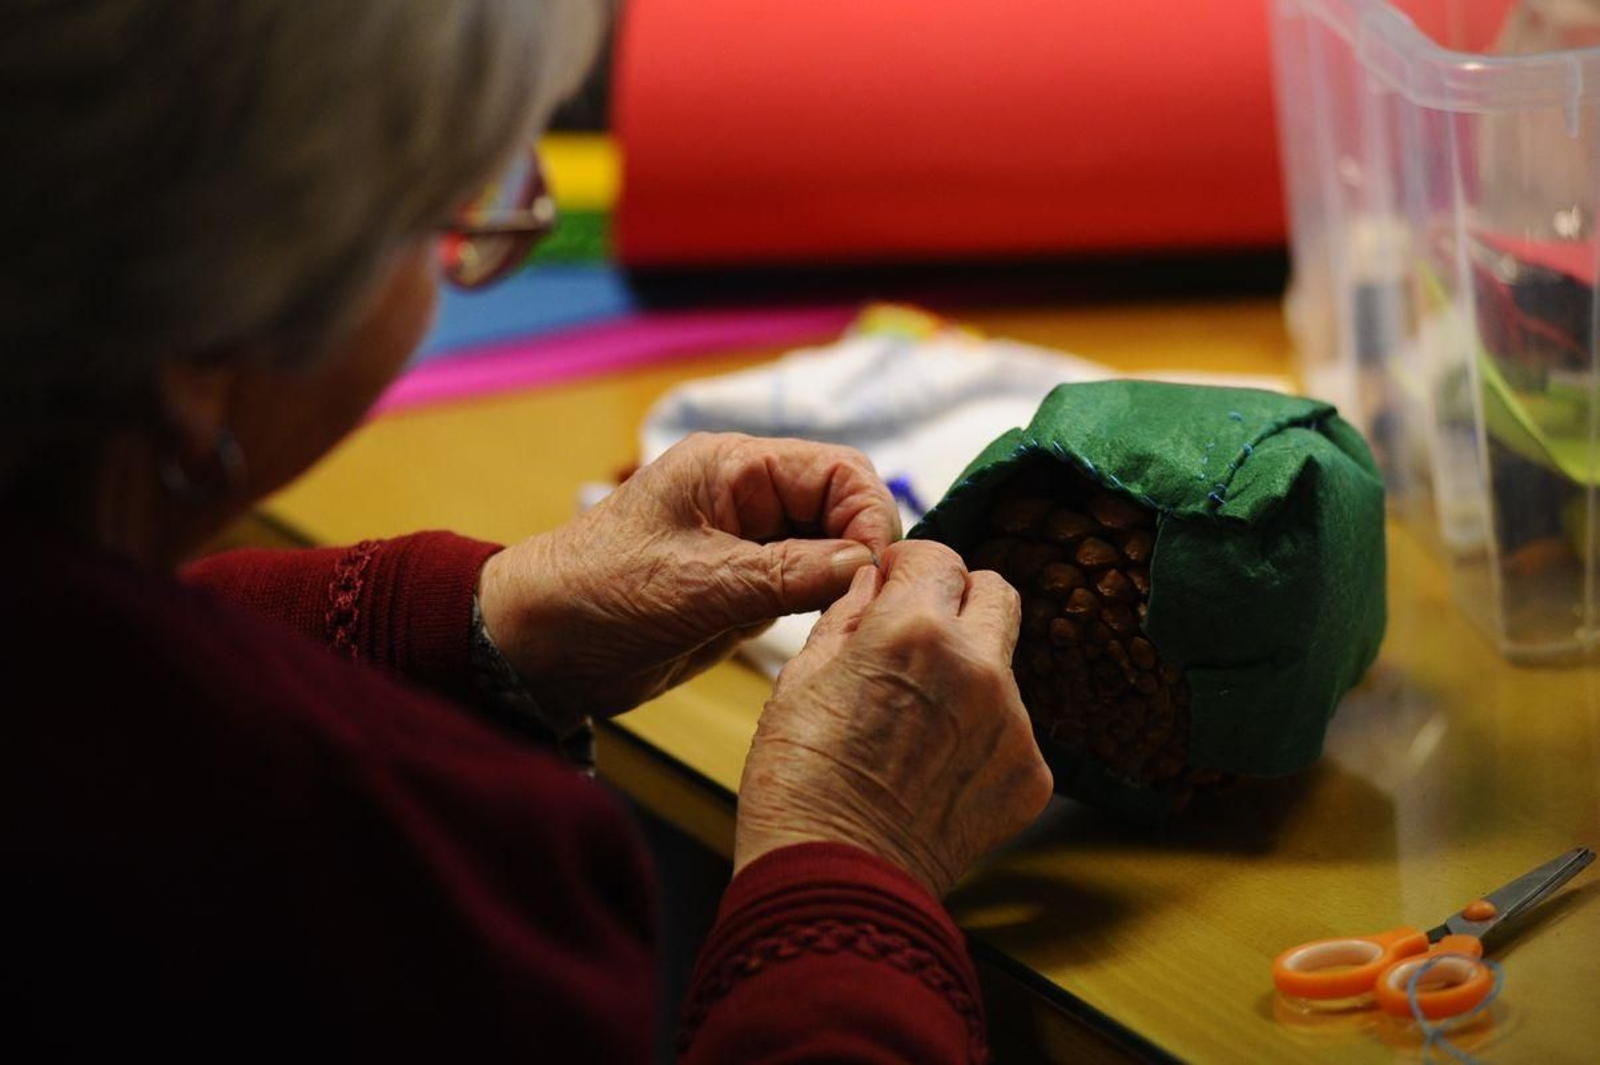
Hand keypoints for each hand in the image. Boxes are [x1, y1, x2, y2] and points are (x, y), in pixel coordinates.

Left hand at [478, 432, 899, 720]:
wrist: (536, 649)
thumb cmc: (596, 595)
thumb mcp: (697, 585)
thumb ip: (787, 572)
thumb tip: (867, 563)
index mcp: (732, 467)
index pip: (838, 470)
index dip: (869, 515)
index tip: (875, 570)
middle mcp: (747, 497)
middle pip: (843, 508)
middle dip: (863, 550)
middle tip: (865, 603)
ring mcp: (749, 543)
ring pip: (832, 551)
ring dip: (844, 583)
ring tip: (844, 621)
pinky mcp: (745, 587)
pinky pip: (807, 588)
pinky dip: (822, 609)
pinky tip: (820, 634)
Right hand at [734, 540, 1053, 897]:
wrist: (835, 883)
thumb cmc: (799, 781)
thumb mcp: (802, 678)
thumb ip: (849, 616)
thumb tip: (873, 583)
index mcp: (915, 629)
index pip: (939, 556)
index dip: (909, 568)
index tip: (893, 586)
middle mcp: (979, 666)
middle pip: (997, 591)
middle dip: (958, 600)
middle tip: (919, 635)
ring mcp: (1014, 724)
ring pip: (1004, 663)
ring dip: (969, 671)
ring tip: (916, 722)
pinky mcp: (1031, 776)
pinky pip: (1013, 729)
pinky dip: (980, 735)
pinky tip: (935, 768)